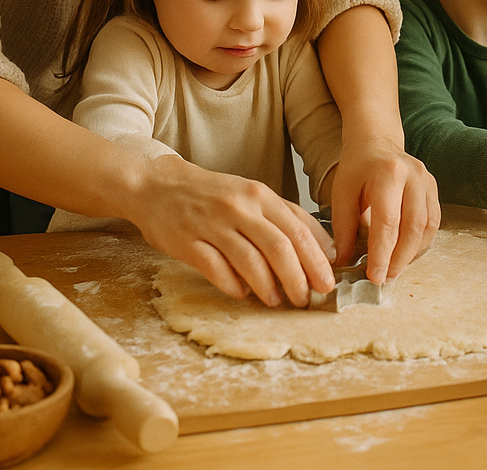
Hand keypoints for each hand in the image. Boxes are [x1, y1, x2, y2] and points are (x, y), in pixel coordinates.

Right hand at [129, 155, 336, 305]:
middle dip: (298, 278)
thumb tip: (325, 249)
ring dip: (268, 287)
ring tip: (277, 301)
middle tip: (307, 299)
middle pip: (279, 247)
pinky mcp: (187, 243)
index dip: (317, 259)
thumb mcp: (253, 195)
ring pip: (250, 262)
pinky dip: (233, 286)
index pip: (298, 230)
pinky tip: (243, 294)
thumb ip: (287, 218)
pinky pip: (216, 270)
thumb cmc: (214, 195)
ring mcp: (212, 224)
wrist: (158, 185)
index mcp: (260, 194)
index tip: (328, 282)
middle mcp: (239, 207)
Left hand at [329, 134, 440, 284]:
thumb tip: (343, 262)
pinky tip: (406, 254)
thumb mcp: (342, 193)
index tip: (374, 277)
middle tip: (385, 278)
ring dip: (412, 254)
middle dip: (399, 258)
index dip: (382, 253)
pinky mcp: (434, 188)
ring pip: (427, 227)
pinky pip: (433, 222)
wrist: (376, 142)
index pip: (388, 222)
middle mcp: (413, 176)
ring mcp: (427, 181)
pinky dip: (421, 243)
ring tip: (394, 269)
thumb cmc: (357, 167)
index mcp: (387, 174)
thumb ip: (343, 228)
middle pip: (412, 227)